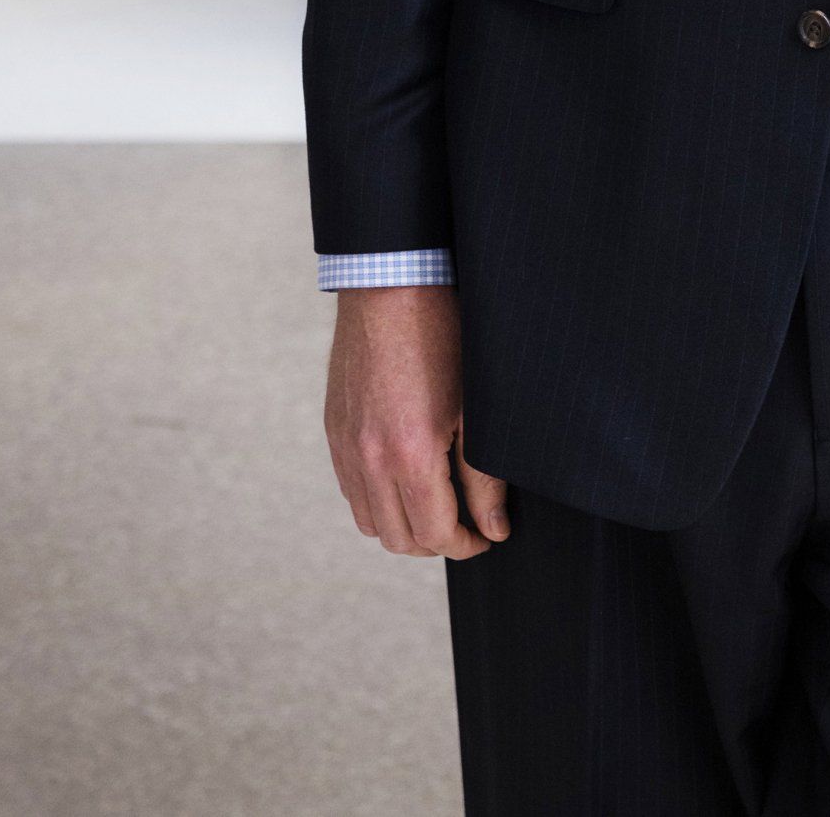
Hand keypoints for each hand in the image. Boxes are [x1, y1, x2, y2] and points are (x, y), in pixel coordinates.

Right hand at [324, 284, 507, 558]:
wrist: (394, 284)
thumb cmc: (443, 334)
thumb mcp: (478, 406)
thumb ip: (484, 477)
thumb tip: (494, 528)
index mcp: (409, 455)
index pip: (434, 535)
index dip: (466, 545)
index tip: (486, 537)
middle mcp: (369, 459)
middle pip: (399, 539)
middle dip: (437, 542)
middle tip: (467, 523)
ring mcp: (346, 445)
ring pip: (370, 521)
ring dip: (404, 525)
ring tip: (437, 503)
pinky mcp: (335, 429)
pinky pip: (351, 488)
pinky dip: (377, 499)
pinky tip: (405, 477)